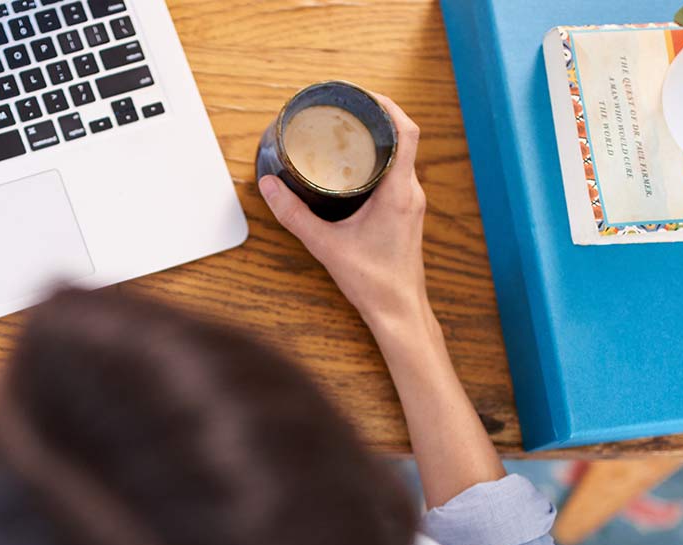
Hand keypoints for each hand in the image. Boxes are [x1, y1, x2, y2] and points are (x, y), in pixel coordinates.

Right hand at [259, 93, 428, 330]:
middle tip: (348, 107)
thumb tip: (270, 187)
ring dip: (381, 139)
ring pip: (403, 156)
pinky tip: (359, 164)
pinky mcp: (407, 213)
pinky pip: (399, 173)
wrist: (398, 311)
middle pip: (404, 137)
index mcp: (398, 192)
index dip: (387, 105)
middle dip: (378, 116)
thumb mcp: (325, 245)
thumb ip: (294, 215)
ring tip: (351, 130)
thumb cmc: (373, 282)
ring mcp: (412, 203)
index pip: (406, 131)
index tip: (362, 94)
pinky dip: (382, 160)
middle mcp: (411, 192)